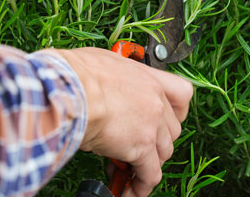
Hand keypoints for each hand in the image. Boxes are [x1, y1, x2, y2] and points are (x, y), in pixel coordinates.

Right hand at [52, 47, 192, 196]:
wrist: (68, 88)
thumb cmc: (74, 74)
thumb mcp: (103, 64)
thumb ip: (114, 80)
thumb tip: (102, 90)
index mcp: (147, 77)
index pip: (181, 93)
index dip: (176, 111)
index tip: (166, 121)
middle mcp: (155, 99)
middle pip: (172, 129)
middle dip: (156, 142)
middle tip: (135, 149)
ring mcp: (152, 123)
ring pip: (163, 152)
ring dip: (148, 163)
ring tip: (125, 170)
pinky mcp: (142, 145)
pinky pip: (150, 174)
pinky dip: (140, 186)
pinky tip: (129, 191)